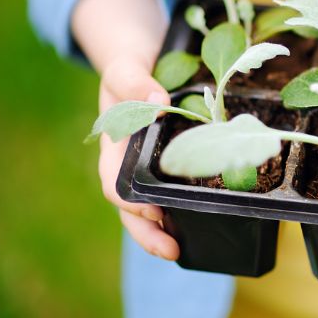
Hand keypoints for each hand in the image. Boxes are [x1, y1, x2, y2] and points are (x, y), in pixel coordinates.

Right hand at [98, 53, 179, 260]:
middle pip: (132, 208)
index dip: (131, 202)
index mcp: (113, 148)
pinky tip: (203, 221)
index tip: (152, 212)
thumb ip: (135, 83)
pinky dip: (183, 210)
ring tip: (181, 250)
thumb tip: (158, 104)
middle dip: (148, 233)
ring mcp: (148, 170)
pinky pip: (174, 193)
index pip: (114, 183)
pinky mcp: (171, 168)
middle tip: (172, 250)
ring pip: (151, 208)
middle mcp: (128, 165)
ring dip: (164, 231)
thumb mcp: (125, 70)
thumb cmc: (129, 71)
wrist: (140, 67)